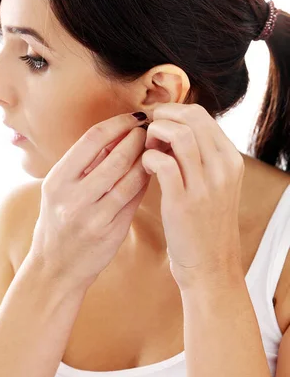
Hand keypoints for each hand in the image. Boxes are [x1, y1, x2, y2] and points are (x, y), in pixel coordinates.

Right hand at [28, 113, 149, 292]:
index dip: (118, 123)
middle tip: (152, 130)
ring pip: (129, 178)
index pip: (92, 139)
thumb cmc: (58, 224)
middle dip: (138, 139)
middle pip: (115, 157)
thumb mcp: (58, 190)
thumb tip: (117, 132)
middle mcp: (72, 198)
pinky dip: (145, 180)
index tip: (135, 117)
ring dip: (147, 158)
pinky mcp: (111, 231)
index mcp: (57, 180)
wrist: (56, 269)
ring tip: (156, 147)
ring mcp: (93, 217)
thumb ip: (84, 164)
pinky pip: (134, 199)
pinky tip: (153, 171)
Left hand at [141, 103, 244, 291]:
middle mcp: (222, 168)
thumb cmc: (205, 223)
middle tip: (147, 130)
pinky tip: (145, 168)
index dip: (173, 111)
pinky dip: (148, 158)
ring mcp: (205, 185)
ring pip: (179, 135)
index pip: (201, 115)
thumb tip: (173, 127)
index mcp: (231, 160)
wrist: (211, 265)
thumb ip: (201, 156)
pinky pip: (163, 163)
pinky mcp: (183, 202)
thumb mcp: (215, 184)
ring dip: (154, 135)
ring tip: (146, 149)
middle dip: (162, 117)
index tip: (158, 121)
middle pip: (191, 118)